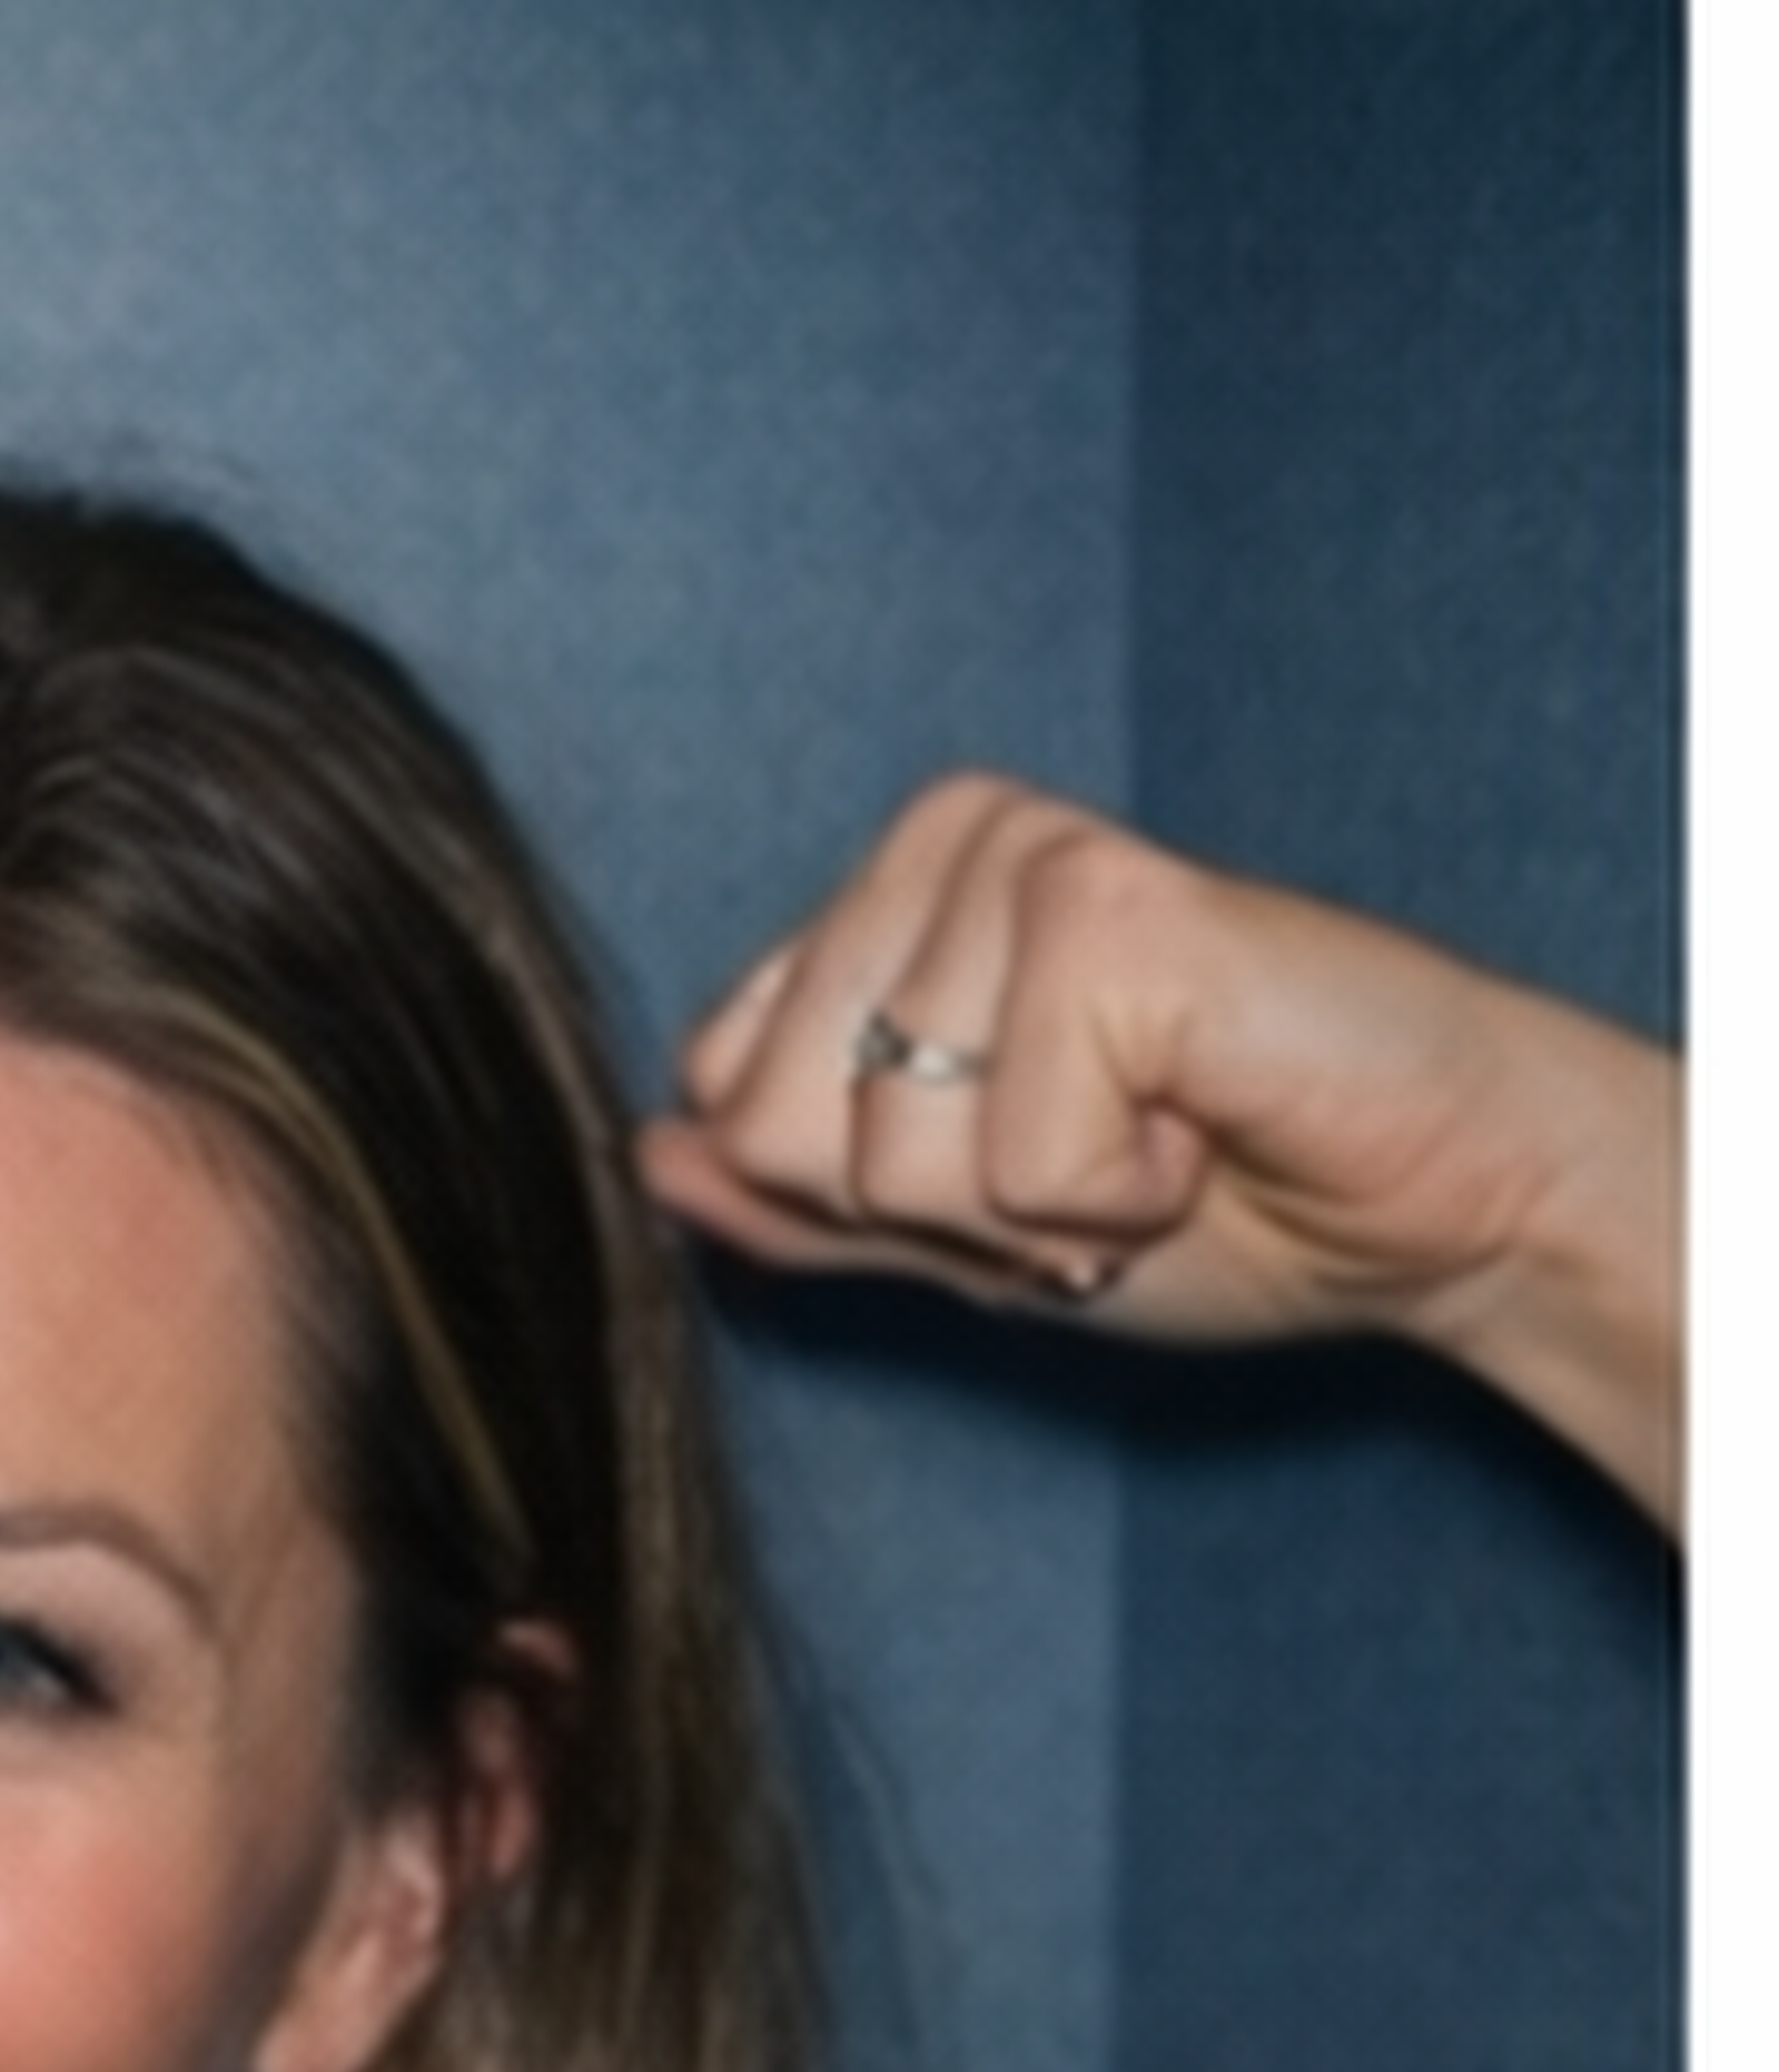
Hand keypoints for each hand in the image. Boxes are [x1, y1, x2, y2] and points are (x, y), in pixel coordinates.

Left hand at [642, 777, 1678, 1519]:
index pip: (728, 1102)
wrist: (1421, 1204)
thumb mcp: (968, 1228)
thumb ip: (804, 1197)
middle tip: (1095, 1155)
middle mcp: (944, 843)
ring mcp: (1025, 861)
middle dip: (943, 1210)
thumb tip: (648, 1153)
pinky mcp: (1110, 909)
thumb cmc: (1223, 1198)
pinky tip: (1197, 1121)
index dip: (874, 1200)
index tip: (1016, 1168)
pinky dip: (1109, 1196)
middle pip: (781, 1130)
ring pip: (886, 1151)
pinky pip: (1008, 1156)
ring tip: (1156, 1134)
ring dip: (1035, 1209)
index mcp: (892, 895)